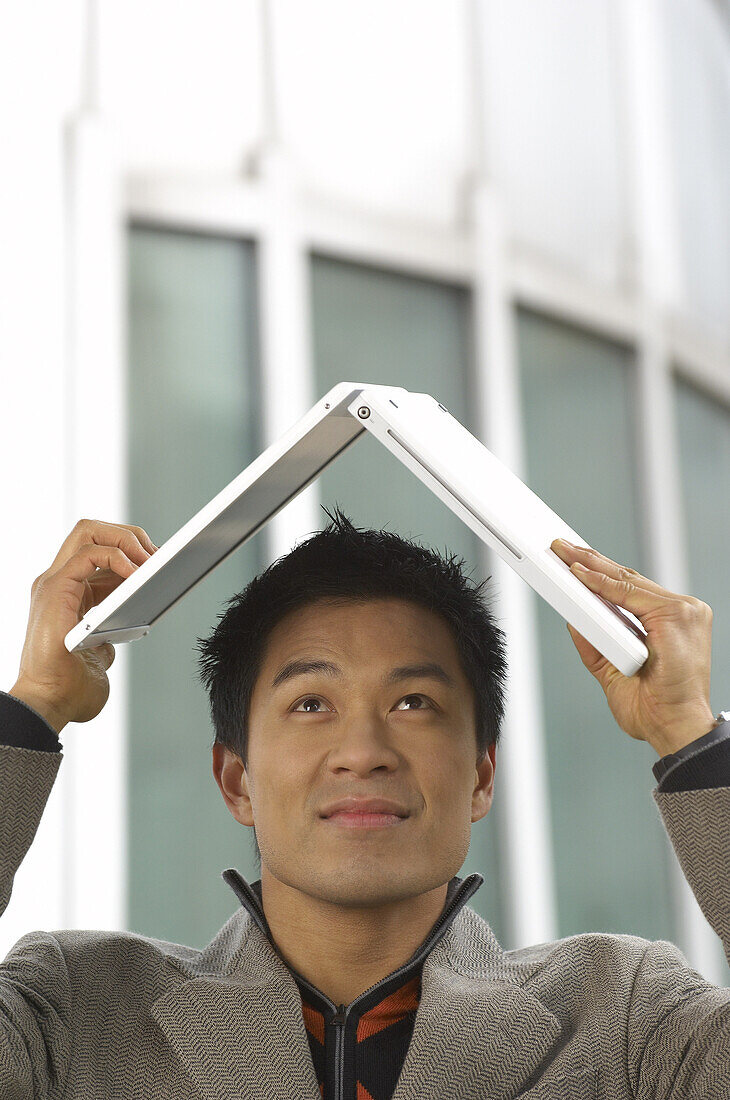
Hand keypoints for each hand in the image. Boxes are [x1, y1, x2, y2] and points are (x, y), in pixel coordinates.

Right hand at [10, 519, 157, 731]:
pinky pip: (87, 554)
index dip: (133, 550)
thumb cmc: (74, 687)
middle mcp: (60, 582)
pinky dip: (117, 557)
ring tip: (151, 561)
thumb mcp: (103, 650)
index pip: (102, 550)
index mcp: (71, 592)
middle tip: (157, 556)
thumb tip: (136, 621)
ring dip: (126, 539)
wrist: (52, 705)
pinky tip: (136, 575)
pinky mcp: (53, 590)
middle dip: (131, 535)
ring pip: (88, 531)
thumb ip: (112, 631)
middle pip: (94, 531)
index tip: (160, 564)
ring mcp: (54, 583)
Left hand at [550, 539, 714, 756]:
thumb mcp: (611, 671)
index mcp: (671, 622)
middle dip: (589, 560)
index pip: (630, 590)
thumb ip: (594, 644)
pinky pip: (629, 593)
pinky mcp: (677, 614)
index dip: (599, 573)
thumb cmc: (653, 708)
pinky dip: (601, 584)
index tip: (573, 560)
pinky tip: (579, 574)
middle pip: (627, 579)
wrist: (673, 729)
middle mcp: (681, 612)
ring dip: (590, 564)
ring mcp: (683, 611)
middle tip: (560, 547)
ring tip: (562, 553)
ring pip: (627, 580)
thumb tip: (572, 619)